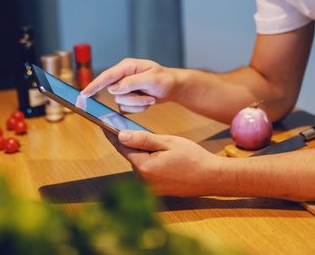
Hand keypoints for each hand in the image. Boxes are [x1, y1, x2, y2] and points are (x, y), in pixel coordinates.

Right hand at [80, 59, 177, 112]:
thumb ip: (131, 82)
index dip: (94, 85)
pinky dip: (138, 109)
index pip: (107, 76)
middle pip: (115, 93)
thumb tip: (113, 89)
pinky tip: (147, 101)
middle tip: (149, 95)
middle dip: (133, 98)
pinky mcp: (127, 100)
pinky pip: (126, 110)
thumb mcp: (151, 79)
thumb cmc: (164, 79)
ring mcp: (124, 89)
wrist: (172, 87)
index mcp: (126, 67)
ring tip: (150, 97)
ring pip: (121, 103)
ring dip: (138, 104)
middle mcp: (122, 77)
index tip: (84, 94)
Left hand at [103, 129, 221, 196]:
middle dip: (134, 143)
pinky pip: (147, 172)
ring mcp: (150, 188)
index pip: (122, 148)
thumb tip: (121, 135)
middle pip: (131, 156)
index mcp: (145, 168)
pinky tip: (164, 157)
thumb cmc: (193, 158)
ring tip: (161, 146)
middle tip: (138, 129)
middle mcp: (144, 181)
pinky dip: (151, 162)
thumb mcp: (168, 142)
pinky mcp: (156, 190)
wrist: (212, 177)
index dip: (112, 134)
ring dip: (144, 153)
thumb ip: (143, 139)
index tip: (102, 124)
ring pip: (139, 164)